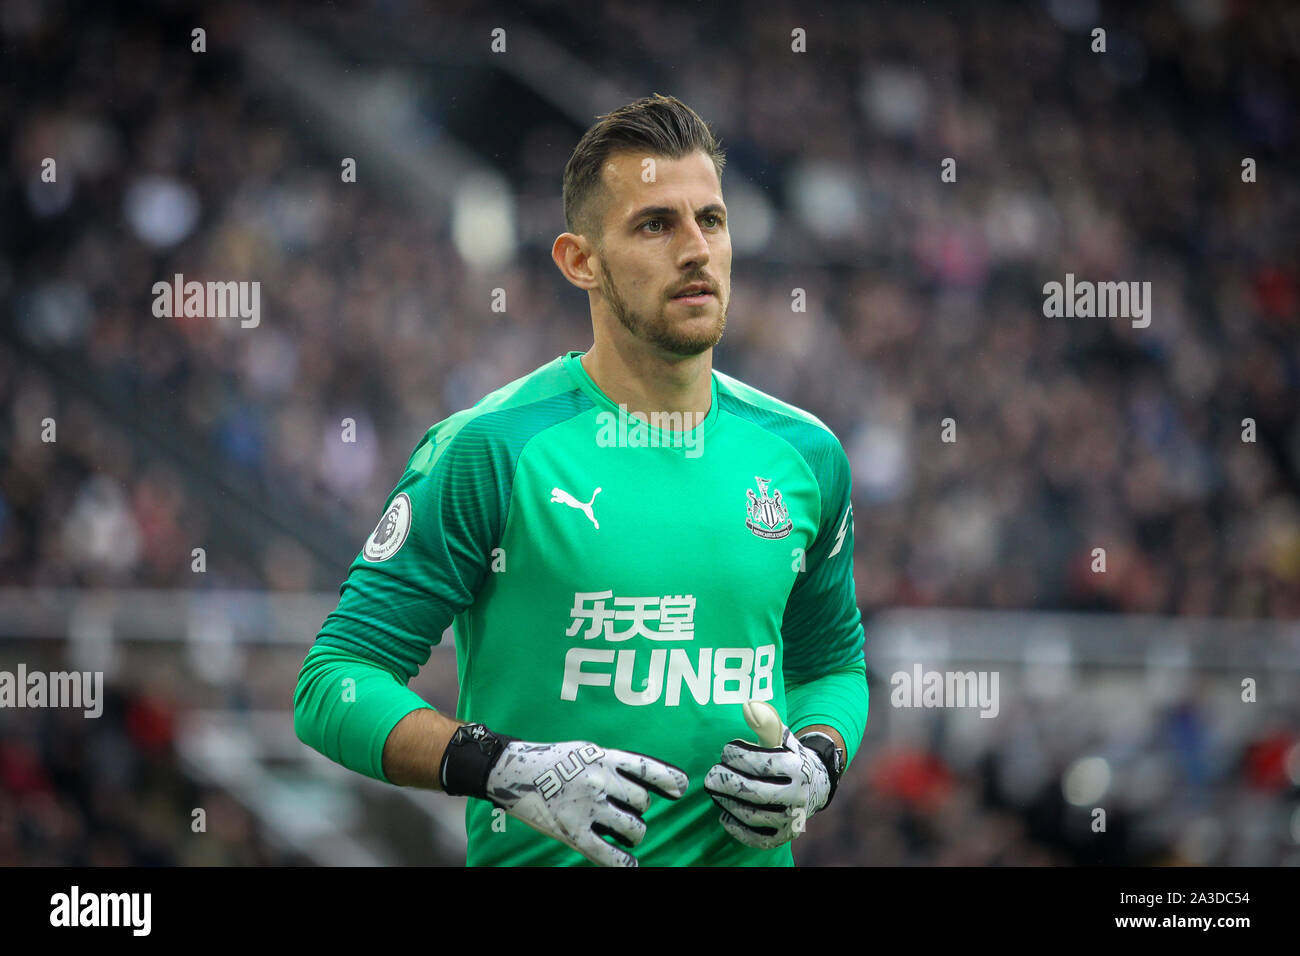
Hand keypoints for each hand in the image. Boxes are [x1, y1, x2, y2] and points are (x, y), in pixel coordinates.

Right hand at [484, 738, 688, 866]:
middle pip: (643, 802)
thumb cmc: (550, 759)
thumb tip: (640, 780)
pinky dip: (624, 863)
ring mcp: (587, 808)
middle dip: (641, 810)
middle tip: (629, 813)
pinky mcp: (573, 832)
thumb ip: (611, 763)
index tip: (681, 789)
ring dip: (635, 833)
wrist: (510, 770)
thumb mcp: (585, 750)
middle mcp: (601, 781)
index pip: (647, 768)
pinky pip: (608, 854)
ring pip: (633, 828)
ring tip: (628, 833)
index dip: (669, 779)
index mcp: (604, 758)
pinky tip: (629, 864)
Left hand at [703, 701, 830, 849]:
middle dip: (729, 782)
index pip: (764, 763)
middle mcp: (797, 796)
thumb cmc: (787, 756)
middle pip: (756, 792)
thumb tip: (748, 706)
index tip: (726, 750)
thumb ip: (764, 720)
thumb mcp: (781, 736)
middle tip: (711, 774)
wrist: (814, 785)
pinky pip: (756, 838)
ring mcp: (790, 820)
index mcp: (797, 768)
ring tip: (714, 790)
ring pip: (753, 815)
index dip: (740, 755)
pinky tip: (723, 814)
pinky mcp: (782, 837)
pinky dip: (736, 828)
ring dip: (728, 802)